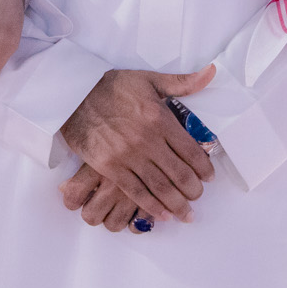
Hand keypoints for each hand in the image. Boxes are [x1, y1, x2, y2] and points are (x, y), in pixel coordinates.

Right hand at [58, 65, 215, 222]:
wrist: (74, 95)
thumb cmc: (112, 86)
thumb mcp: (150, 79)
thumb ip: (182, 82)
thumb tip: (212, 72)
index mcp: (160, 118)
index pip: (191, 151)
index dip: (204, 168)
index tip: (208, 176)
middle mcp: (147, 139)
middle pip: (179, 173)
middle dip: (193, 190)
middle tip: (198, 197)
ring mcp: (128, 155)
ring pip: (160, 187)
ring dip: (177, 204)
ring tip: (186, 214)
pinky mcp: (109, 167)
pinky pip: (135, 192)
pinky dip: (151, 206)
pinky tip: (162, 215)